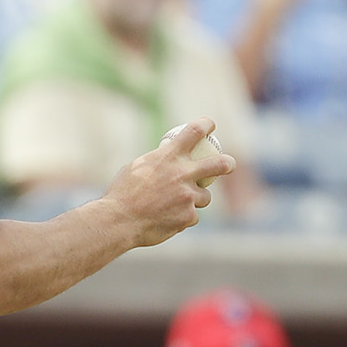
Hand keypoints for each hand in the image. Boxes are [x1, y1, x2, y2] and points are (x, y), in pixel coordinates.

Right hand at [97, 120, 235, 249]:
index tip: (210, 125)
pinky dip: (181, 218)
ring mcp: (188, 196)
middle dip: (227, 164)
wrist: (118, 221)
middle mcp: (182, 174)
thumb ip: (157, 161)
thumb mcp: (136, 168)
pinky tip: (165, 220)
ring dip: (195, 200)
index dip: (206, 125)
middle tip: (229, 165)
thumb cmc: (121, 194)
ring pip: (203, 197)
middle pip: (218, 164)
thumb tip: (165, 156)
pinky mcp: (188, 217)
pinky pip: (191, 216)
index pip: (194, 131)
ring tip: (175, 205)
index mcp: (169, 156)